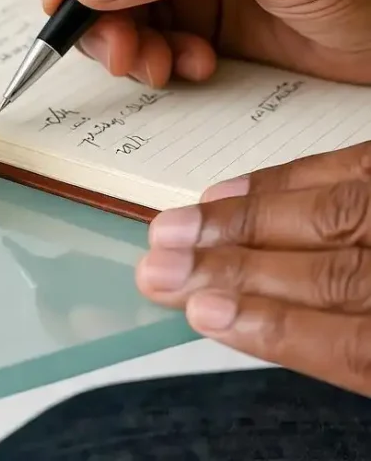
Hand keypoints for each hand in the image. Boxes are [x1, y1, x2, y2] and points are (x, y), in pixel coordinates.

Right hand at [135, 144, 370, 395]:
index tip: (200, 313)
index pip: (354, 346)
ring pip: (330, 215)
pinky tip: (228, 188)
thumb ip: (343, 347)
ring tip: (173, 229)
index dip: (277, 329)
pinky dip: (282, 178)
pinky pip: (347, 164)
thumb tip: (239, 321)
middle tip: (159, 267)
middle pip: (333, 276)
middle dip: (234, 270)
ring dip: (238, 222)